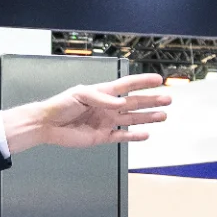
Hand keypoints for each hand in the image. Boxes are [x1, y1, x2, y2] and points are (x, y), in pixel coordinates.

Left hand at [0, 73, 168, 153]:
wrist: (48, 125)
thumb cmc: (61, 105)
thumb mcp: (80, 95)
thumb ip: (101, 98)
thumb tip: (120, 104)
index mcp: (103, 93)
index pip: (127, 85)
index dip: (142, 82)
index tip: (158, 80)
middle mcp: (108, 107)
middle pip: (134, 103)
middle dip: (151, 101)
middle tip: (168, 100)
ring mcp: (106, 122)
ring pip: (132, 119)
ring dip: (148, 117)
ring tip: (163, 116)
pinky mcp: (102, 136)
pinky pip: (121, 136)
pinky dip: (133, 136)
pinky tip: (146, 134)